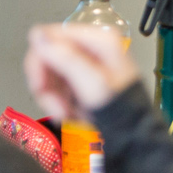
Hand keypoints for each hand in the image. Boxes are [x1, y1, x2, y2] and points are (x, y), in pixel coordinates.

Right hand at [22, 25, 138, 122]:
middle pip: (48, 55)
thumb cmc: (123, 110)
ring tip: (65, 112)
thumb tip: (39, 35)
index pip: (51, 36)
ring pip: (49, 74)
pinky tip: (69, 113)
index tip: (39, 84)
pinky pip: (56, 87)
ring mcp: (85, 65)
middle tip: (54, 103)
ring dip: (52, 97)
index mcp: (99, 41)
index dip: (39, 60)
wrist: (133, 136)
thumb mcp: (93, 84)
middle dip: (46, 83)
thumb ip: (65, 58)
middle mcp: (91, 49)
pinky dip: (58, 102)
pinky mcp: (80, 81)